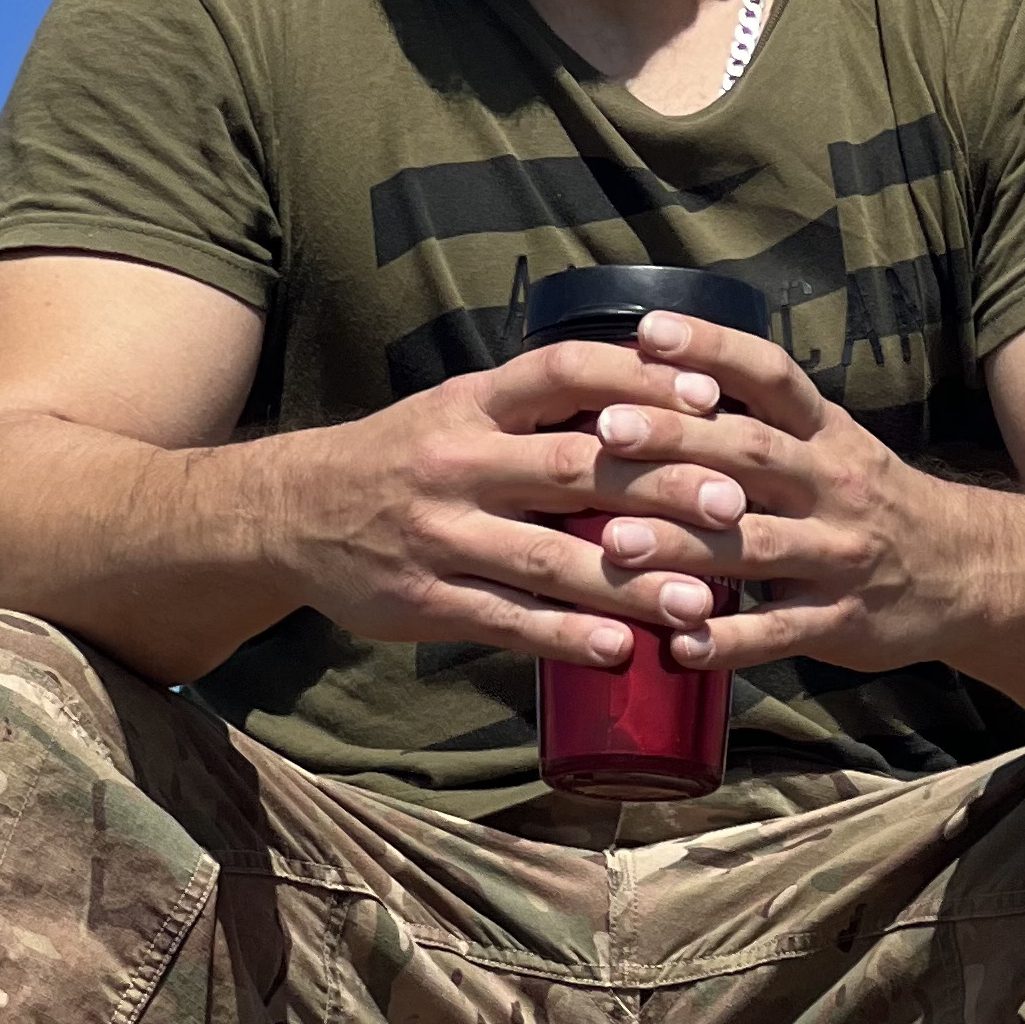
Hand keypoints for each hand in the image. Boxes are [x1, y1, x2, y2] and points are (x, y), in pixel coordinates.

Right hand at [266, 334, 738, 665]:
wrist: (289, 512)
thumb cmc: (405, 455)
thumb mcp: (461, 407)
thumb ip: (543, 405)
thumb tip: (663, 390)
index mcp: (474, 403)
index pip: (565, 373)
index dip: (640, 380)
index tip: (711, 398)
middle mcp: (458, 461)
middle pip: (574, 469)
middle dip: (661, 490)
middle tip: (734, 509)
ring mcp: (440, 534)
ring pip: (550, 558)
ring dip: (630, 583)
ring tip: (701, 601)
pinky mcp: (425, 600)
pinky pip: (507, 622)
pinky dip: (567, 636)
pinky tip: (620, 650)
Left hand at [556, 311, 976, 675]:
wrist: (971, 571)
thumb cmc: (871, 502)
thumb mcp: (833, 445)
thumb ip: (760, 421)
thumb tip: (656, 382)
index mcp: (827, 433)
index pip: (771, 375)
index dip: (713, 348)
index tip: (649, 332)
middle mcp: (835, 485)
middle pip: (752, 453)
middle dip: (678, 440)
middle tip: (607, 430)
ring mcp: (841, 555)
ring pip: (756, 546)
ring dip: (683, 544)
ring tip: (614, 543)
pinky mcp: (844, 622)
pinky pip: (780, 634)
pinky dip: (727, 642)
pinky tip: (677, 645)